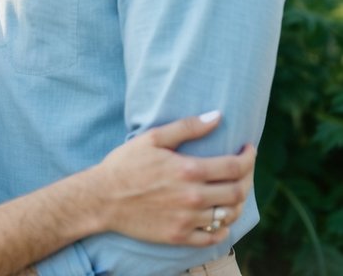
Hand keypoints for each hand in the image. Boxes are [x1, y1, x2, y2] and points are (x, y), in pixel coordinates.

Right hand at [94, 112, 254, 245]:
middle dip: (248, 178)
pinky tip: (221, 216)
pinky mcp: (180, 236)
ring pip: (229, 215)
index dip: (248, 157)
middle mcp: (193, 197)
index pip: (234, 167)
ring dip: (238, 202)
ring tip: (234, 190)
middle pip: (237, 192)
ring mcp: (188, 220)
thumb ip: (187, 127)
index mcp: (188, 170)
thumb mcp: (153, 137)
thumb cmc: (126, 163)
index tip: (249, 149)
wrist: (103, 198)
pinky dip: (224, 227)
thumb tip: (218, 116)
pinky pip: (214, 237)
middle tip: (244, 169)